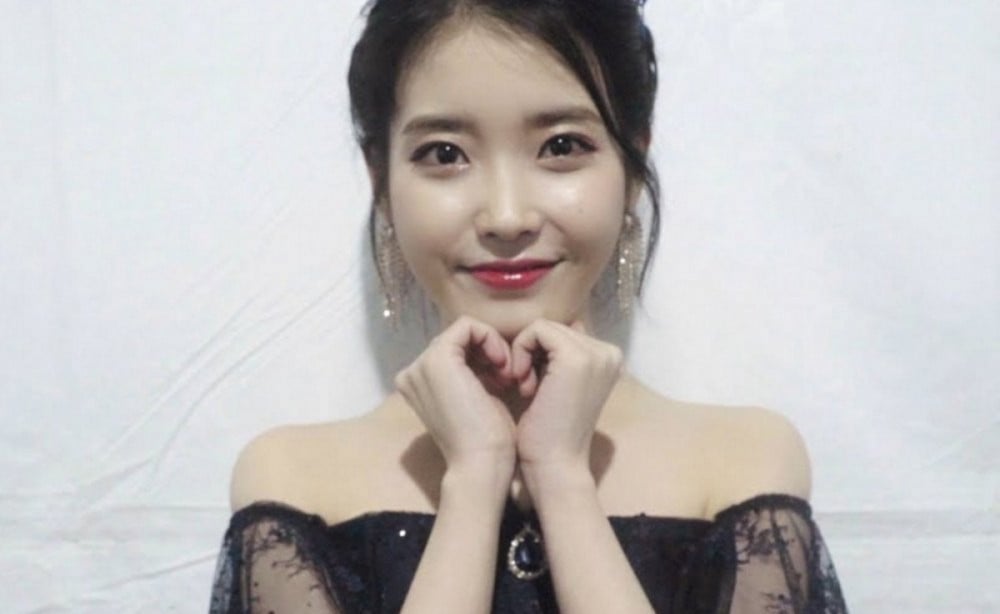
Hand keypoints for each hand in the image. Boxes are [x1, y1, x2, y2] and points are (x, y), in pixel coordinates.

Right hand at [395, 317, 517, 481]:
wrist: (482, 463)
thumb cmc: (486, 441)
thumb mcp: (476, 399)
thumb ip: (471, 376)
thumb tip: (488, 356)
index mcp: (417, 384)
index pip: (453, 351)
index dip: (482, 357)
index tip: (504, 378)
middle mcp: (412, 373)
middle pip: (457, 341)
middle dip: (486, 351)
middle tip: (507, 376)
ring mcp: (421, 365)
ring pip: (463, 332)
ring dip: (491, 346)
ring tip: (506, 374)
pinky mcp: (438, 358)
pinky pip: (467, 326)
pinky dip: (490, 338)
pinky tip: (502, 364)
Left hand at [509, 320, 623, 474]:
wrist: (555, 464)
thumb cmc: (551, 431)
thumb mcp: (562, 385)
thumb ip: (564, 356)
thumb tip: (555, 328)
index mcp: (610, 359)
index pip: (564, 333)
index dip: (541, 355)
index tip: (534, 385)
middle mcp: (610, 352)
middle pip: (554, 329)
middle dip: (533, 354)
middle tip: (528, 388)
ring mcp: (597, 354)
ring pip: (544, 328)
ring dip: (525, 354)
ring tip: (527, 387)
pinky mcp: (576, 358)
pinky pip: (536, 330)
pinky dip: (520, 351)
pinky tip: (523, 382)